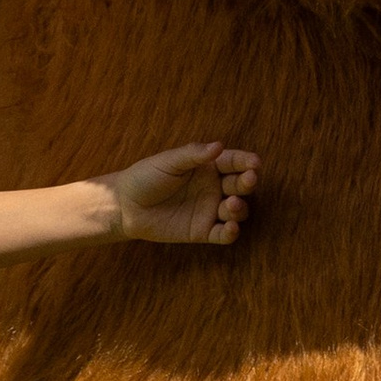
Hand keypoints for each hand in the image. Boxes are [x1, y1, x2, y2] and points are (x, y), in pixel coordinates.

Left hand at [112, 144, 259, 244]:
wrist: (126, 205)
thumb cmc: (146, 177)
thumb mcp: (168, 162)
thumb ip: (193, 155)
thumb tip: (219, 145)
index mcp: (207, 167)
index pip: (232, 162)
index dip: (245, 162)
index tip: (254, 162)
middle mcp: (213, 187)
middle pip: (240, 185)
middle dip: (247, 182)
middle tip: (249, 179)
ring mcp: (209, 210)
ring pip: (236, 211)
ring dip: (239, 208)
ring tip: (230, 203)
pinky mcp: (202, 231)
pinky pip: (222, 234)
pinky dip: (231, 233)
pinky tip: (231, 228)